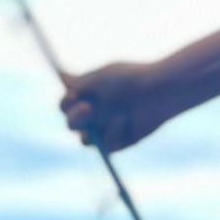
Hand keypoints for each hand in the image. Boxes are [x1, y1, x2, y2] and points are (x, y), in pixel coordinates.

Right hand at [59, 61, 180, 152]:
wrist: (159, 92)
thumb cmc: (130, 80)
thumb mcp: (101, 77)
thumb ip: (79, 82)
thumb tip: (60, 75)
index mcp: (87, 97)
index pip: (66, 105)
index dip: (65, 102)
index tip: (72, 96)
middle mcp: (93, 115)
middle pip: (71, 124)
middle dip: (76, 117)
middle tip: (87, 109)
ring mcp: (103, 130)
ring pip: (85, 139)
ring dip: (91, 129)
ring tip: (113, 116)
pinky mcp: (115, 144)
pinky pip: (104, 144)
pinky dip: (114, 132)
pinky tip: (127, 120)